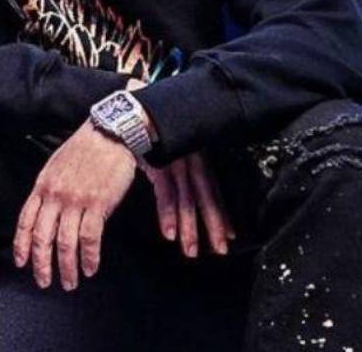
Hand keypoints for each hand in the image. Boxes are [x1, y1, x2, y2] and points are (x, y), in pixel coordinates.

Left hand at [13, 120, 137, 290]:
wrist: (110, 134)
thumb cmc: (84, 148)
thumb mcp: (56, 165)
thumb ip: (49, 189)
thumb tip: (46, 212)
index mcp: (42, 186)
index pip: (25, 221)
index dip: (22, 245)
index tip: (21, 263)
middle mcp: (55, 196)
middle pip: (42, 237)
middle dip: (41, 264)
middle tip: (44, 282)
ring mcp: (76, 200)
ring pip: (65, 242)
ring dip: (67, 267)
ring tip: (70, 282)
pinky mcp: (98, 204)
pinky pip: (90, 238)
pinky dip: (89, 257)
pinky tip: (90, 268)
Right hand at [121, 77, 233, 256]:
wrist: (131, 110)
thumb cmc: (148, 128)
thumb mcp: (170, 148)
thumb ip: (175, 167)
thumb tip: (180, 188)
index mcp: (195, 157)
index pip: (212, 190)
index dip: (221, 215)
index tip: (230, 236)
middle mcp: (189, 160)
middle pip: (204, 198)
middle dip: (212, 226)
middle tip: (220, 251)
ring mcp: (173, 162)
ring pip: (186, 200)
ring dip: (190, 228)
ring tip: (192, 251)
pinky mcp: (156, 163)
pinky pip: (164, 194)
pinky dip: (168, 215)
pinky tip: (170, 234)